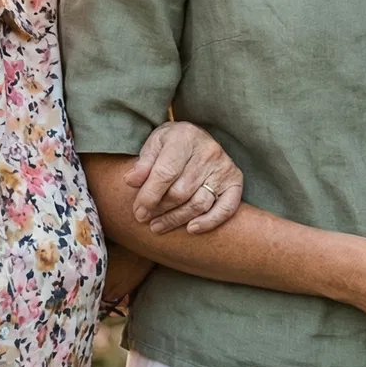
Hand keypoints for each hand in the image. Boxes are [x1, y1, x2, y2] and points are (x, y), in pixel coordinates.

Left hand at [124, 121, 244, 234]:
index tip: (138, 212)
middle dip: (160, 209)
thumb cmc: (171, 143)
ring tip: (157, 226)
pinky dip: (209, 222)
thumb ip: (143, 163)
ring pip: (199, 203)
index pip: (165, 173)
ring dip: (176, 219)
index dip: (149, 196)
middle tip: (144, 218)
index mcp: (185, 137)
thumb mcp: (154, 144)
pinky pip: (226, 208)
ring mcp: (224, 167)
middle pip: (181, 191)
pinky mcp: (235, 181)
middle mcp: (208, 151)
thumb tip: (130, 181)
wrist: (197, 137)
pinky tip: (191, 229)